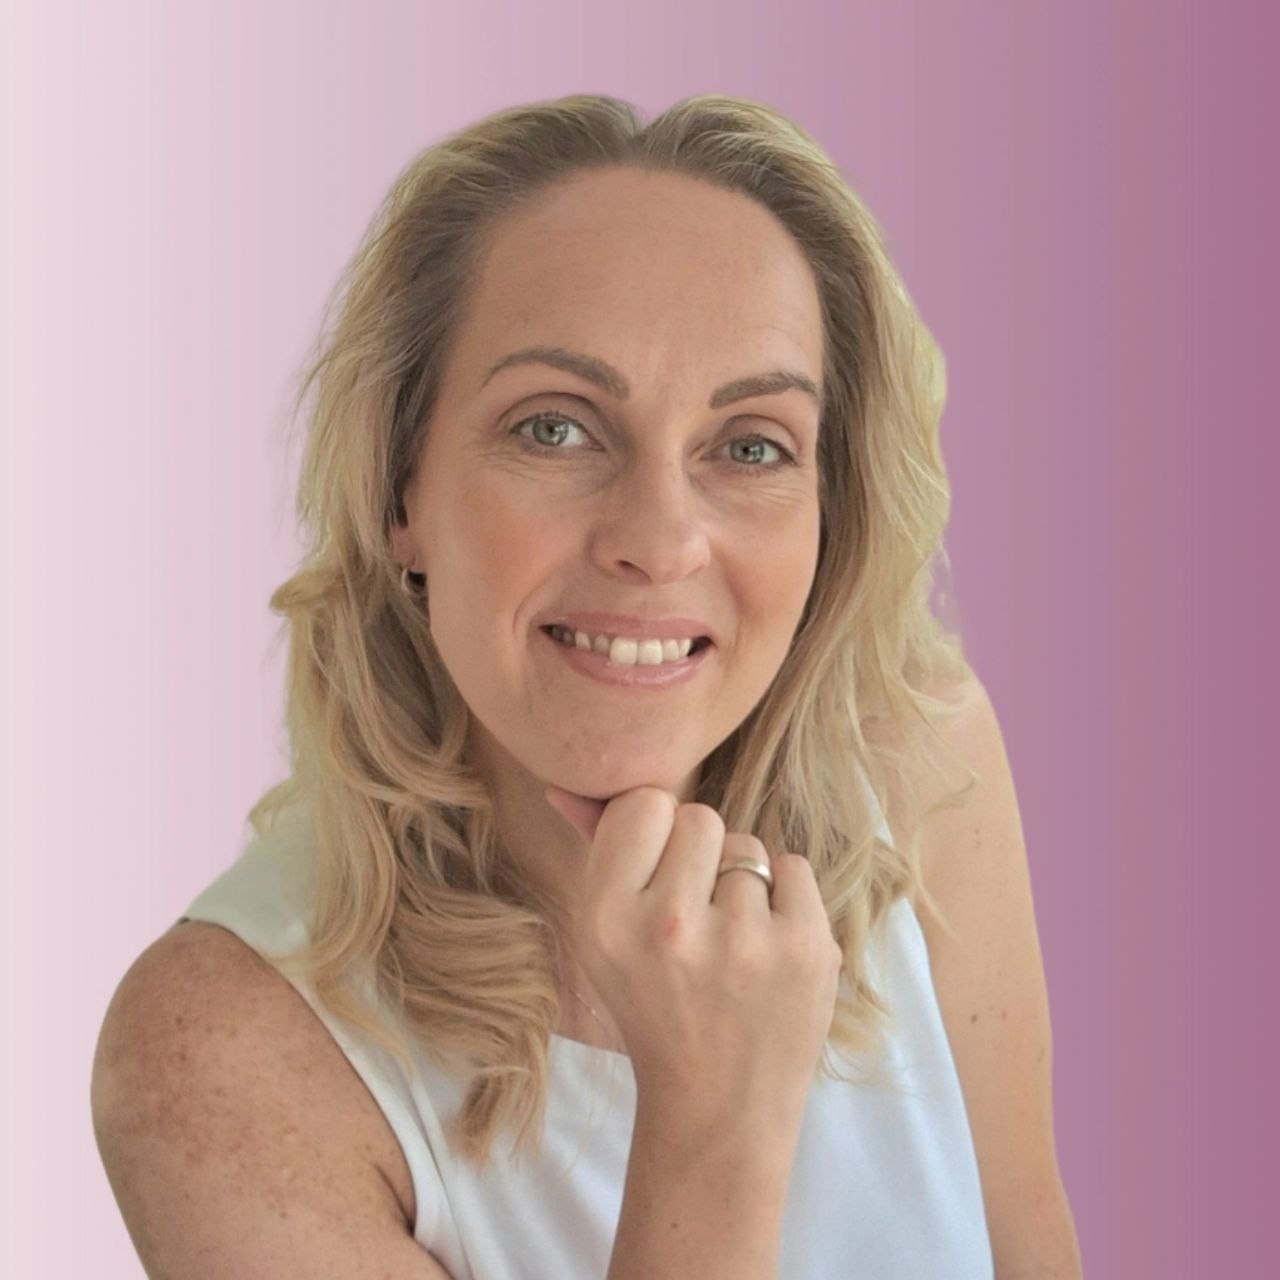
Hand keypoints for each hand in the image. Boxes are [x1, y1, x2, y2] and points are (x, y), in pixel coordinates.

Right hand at [543, 783, 843, 1127]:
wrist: (719, 1107)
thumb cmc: (656, 1009)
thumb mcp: (605, 939)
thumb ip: (599, 852)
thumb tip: (568, 785)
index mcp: (607, 921)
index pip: (643, 805)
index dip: (654, 834)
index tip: (656, 877)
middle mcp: (669, 927)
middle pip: (700, 817)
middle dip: (700, 855)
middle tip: (694, 917)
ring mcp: (744, 940)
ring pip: (748, 846)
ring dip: (742, 883)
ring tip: (730, 942)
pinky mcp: (806, 949)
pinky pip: (795, 866)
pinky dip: (786, 898)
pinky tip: (767, 947)